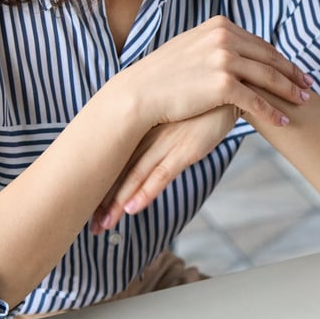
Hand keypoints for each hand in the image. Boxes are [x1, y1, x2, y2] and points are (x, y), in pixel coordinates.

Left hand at [91, 105, 238, 232]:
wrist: (229, 92)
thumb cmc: (199, 107)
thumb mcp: (171, 119)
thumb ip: (154, 135)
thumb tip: (142, 156)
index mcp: (141, 127)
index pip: (114, 161)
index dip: (100, 186)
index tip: (90, 209)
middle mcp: (147, 135)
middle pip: (119, 172)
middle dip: (104, 202)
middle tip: (92, 227)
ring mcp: (165, 142)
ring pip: (135, 177)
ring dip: (118, 204)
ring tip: (104, 225)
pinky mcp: (185, 149)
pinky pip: (161, 174)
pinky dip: (145, 193)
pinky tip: (132, 209)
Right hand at [123, 16, 312, 131]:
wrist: (140, 94)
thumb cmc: (162, 75)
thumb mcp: (190, 46)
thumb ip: (213, 42)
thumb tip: (232, 45)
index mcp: (220, 25)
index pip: (259, 43)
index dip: (279, 58)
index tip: (293, 70)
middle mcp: (225, 37)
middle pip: (269, 58)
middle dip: (291, 73)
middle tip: (308, 85)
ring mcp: (225, 60)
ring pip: (268, 78)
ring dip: (289, 91)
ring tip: (303, 102)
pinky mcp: (223, 84)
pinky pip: (256, 101)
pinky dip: (273, 112)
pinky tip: (284, 121)